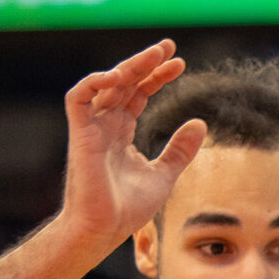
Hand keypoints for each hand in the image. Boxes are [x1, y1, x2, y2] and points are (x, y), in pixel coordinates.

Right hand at [59, 42, 206, 248]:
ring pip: (105, 83)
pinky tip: (120, 76)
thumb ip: (179, 150)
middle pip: (124, 82)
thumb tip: (200, 122)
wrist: (104, 230)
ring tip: (155, 55)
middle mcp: (105, 124)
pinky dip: (95, 82)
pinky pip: (78, 98)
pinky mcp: (79, 134)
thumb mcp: (165, 175)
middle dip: (145, 63)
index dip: (157, 77)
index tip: (180, 64)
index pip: (138, 93)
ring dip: (129, 66)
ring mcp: (91, 128)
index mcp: (121, 131)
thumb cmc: (128, 209)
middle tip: (169, 47)